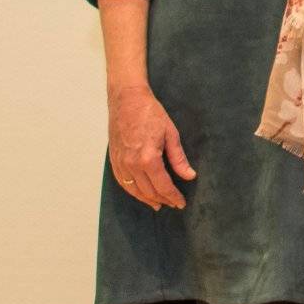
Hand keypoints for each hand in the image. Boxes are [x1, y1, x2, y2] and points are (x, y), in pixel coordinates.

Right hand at [108, 84, 193, 207]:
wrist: (127, 99)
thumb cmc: (150, 113)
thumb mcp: (171, 134)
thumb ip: (179, 159)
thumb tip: (189, 176)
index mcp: (148, 158)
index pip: (163, 186)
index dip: (173, 197)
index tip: (181, 203)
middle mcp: (132, 164)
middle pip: (149, 191)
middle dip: (162, 199)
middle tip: (173, 203)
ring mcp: (120, 162)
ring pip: (134, 190)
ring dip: (146, 199)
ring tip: (158, 204)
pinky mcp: (114, 159)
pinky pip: (122, 181)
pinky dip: (132, 190)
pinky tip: (140, 193)